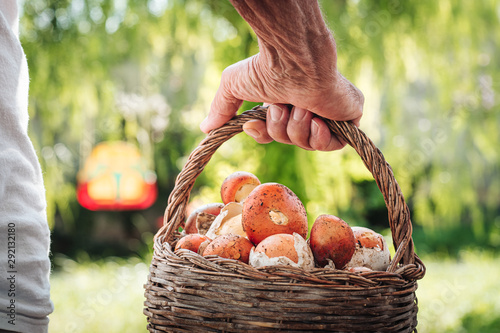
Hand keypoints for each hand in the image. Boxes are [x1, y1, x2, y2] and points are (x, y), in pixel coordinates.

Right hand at [200, 0, 363, 150]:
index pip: (274, 134)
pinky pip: (333, 146)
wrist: (296, 60)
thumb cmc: (265, 67)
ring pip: (308, 144)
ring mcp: (328, 113)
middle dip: (280, 128)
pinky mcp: (348, 118)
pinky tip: (317, 119)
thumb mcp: (234, 87)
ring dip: (298, 128)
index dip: (263, 135)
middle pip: (289, 141)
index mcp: (285, 102)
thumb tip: (204, 128)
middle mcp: (305, 108)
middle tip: (283, 106)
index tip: (253, 125)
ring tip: (301, 106)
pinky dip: (320, 136)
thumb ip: (221, 108)